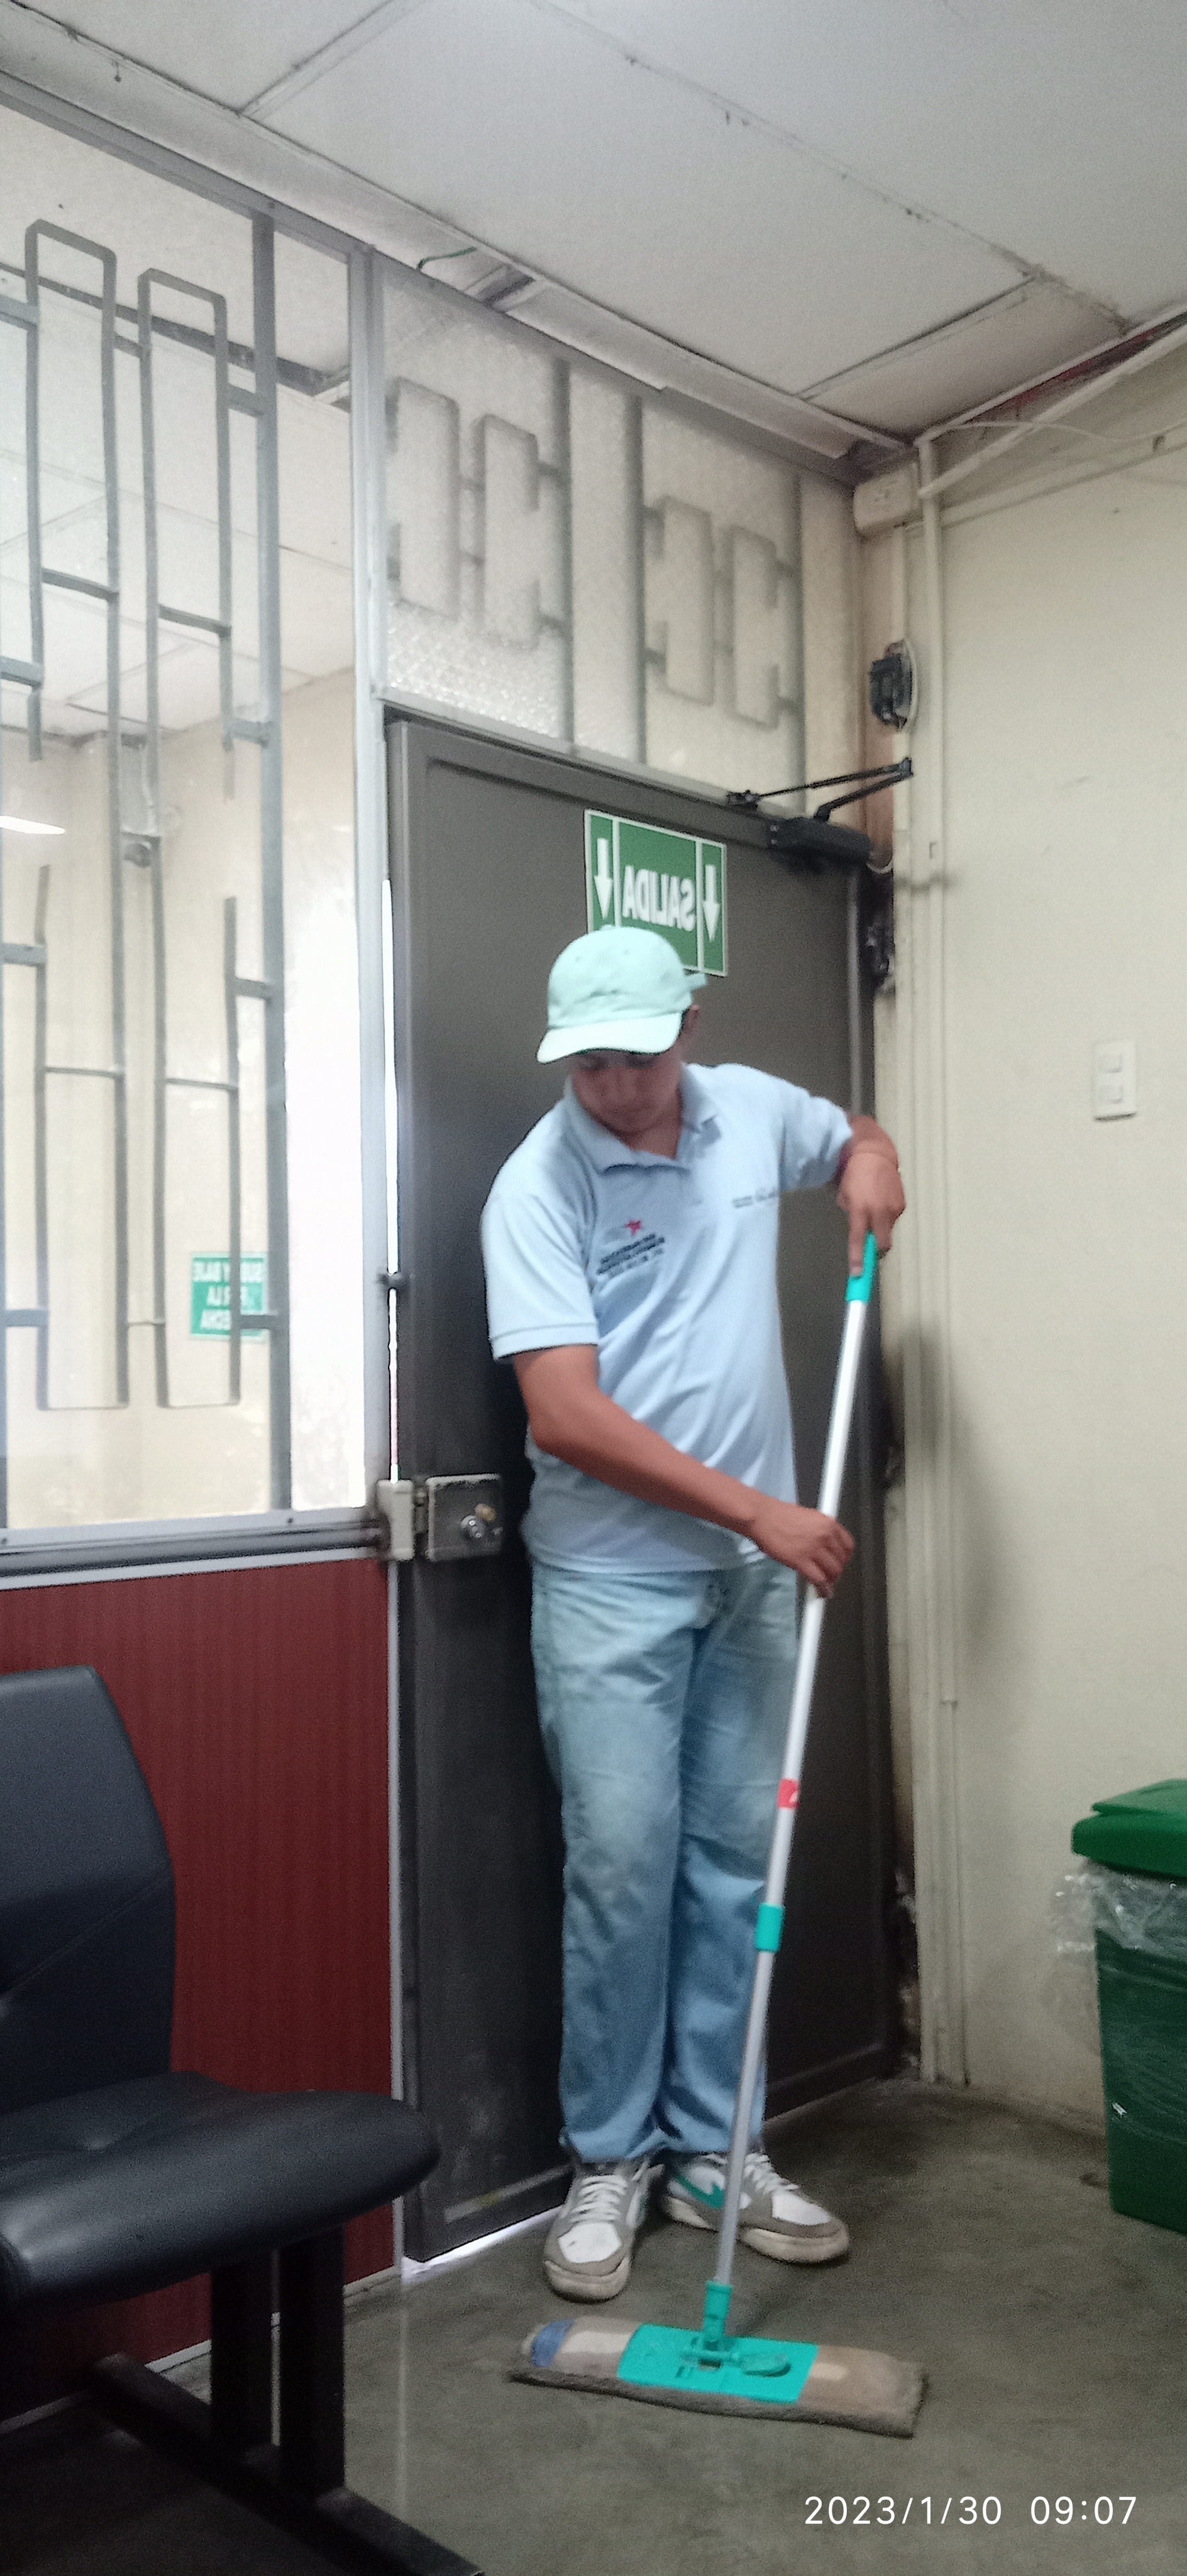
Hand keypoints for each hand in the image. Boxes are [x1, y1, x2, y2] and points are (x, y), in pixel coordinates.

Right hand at [747, 1498, 854, 1593]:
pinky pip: (819, 1580)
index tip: (840, 1562)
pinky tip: (821, 1592)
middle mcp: (825, 1536)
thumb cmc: (779, 1515)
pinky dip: (823, 1589)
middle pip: (841, 1561)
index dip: (845, 1557)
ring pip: (832, 1572)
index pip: (848, 1545)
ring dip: (831, 1581)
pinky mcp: (801, 1562)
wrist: (762, 1517)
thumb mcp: (808, 1517)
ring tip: (826, 1586)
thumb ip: (820, 1530)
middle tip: (831, 1576)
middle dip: (837, 1571)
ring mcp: (814, 1549)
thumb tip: (825, 1544)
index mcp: (828, 1523)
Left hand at [836, 1123, 905, 1272]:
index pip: (859, 1240)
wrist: (875, 1154)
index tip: (857, 1274)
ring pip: (888, 1231)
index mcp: (861, 1210)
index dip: (858, 1259)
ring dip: (880, 1229)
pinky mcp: (902, 1204)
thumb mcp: (845, 1195)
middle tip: (869, 1246)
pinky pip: (893, 1218)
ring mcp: (893, 1208)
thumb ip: (850, 1213)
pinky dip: (887, 1217)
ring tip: (873, 1211)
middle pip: (882, 1244)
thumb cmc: (854, 1174)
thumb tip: (857, 1225)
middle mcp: (879, 1212)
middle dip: (875, 1249)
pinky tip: (881, 1203)